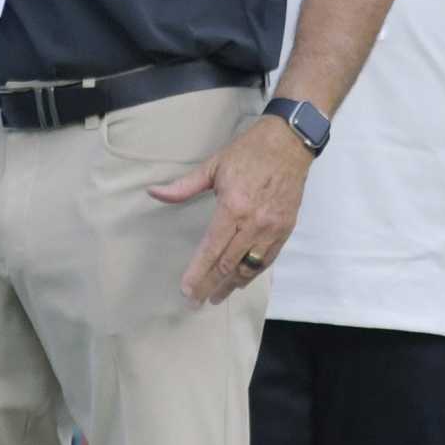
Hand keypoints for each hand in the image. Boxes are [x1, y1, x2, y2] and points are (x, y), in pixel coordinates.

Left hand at [151, 115, 313, 304]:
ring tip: (216, 296)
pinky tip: (241, 280)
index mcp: (233, 207)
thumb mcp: (213, 166)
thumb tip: (154, 193)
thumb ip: (184, 186)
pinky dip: (253, 272)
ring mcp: (272, 227)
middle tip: (196, 302)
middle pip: (228, 264)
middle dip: (210, 285)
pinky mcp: (286, 228)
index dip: (198, 273)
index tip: (187, 289)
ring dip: (231, 284)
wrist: (290, 142)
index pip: (211, 249)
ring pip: (249, 266)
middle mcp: (254, 222)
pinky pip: (268, 258)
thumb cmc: (249, 152)